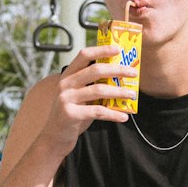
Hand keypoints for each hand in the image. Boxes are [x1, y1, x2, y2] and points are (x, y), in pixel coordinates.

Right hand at [40, 43, 131, 159]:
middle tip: (133, 72)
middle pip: (95, 70)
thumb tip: (120, 79)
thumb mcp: (79, 96)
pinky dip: (113, 114)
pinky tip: (124, 116)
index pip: (84, 55)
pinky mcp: (70, 114)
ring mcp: (66, 99)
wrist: (54, 138)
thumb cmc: (72, 115)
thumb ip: (92, 86)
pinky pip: (97, 111)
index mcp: (68, 76)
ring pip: (98, 90)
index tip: (118, 48)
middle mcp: (65, 84)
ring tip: (132, 95)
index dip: (101, 50)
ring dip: (119, 92)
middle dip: (117, 69)